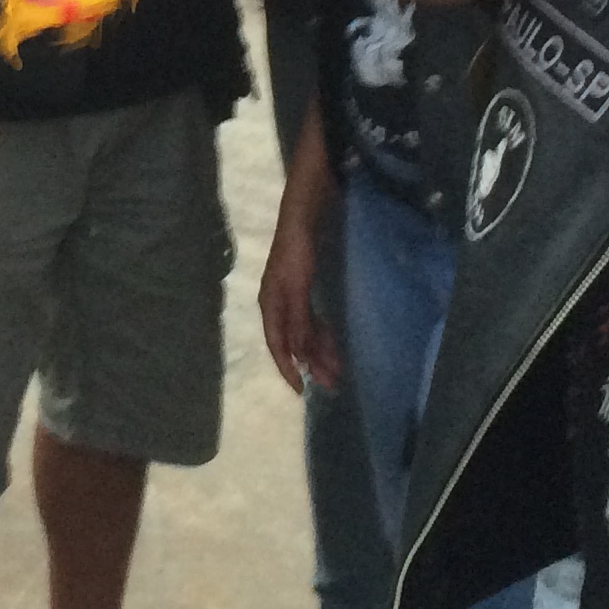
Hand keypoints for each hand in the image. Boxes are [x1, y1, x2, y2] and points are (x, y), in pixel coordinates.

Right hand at [256, 191, 341, 396]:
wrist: (303, 218)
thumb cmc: (297, 252)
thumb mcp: (297, 287)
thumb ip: (297, 320)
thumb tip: (297, 354)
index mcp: (270, 306)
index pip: (278, 345)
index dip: (288, 369)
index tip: (301, 391)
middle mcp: (278, 306)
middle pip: (293, 343)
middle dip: (311, 365)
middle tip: (331, 384)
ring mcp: (291, 299)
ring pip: (304, 334)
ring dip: (319, 352)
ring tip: (337, 371)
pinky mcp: (303, 291)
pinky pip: (312, 322)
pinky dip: (322, 335)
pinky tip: (333, 346)